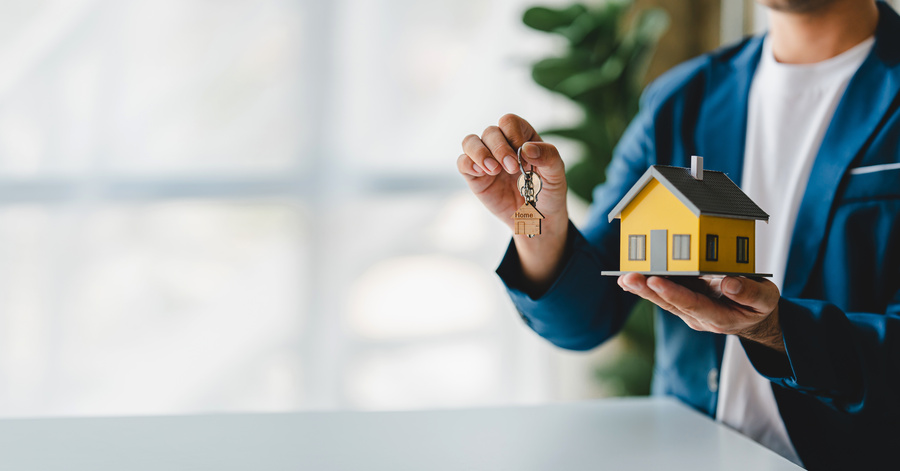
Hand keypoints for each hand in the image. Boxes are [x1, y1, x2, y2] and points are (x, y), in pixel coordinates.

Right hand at [458, 114, 568, 290]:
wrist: (537, 220)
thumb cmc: (548, 193)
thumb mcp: (557, 174)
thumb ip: (548, 156)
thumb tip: (527, 147)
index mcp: (522, 138)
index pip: (510, 122)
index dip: (513, 135)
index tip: (523, 156)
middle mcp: (502, 145)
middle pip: (491, 131)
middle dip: (500, 149)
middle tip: (512, 169)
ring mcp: (487, 160)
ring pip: (470, 141)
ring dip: (480, 153)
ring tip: (494, 170)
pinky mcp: (475, 177)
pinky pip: (462, 162)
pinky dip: (469, 164)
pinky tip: (482, 173)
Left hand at [617, 273, 784, 351]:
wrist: (753, 319)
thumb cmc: (760, 306)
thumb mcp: (765, 300)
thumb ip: (749, 293)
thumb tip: (729, 283)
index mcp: (719, 317)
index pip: (693, 305)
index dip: (673, 293)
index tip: (656, 281)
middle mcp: (698, 317)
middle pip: (671, 304)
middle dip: (648, 290)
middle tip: (628, 278)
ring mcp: (690, 311)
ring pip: (664, 300)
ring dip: (643, 289)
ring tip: (624, 277)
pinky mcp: (685, 303)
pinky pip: (664, 295)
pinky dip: (648, 286)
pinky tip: (630, 279)